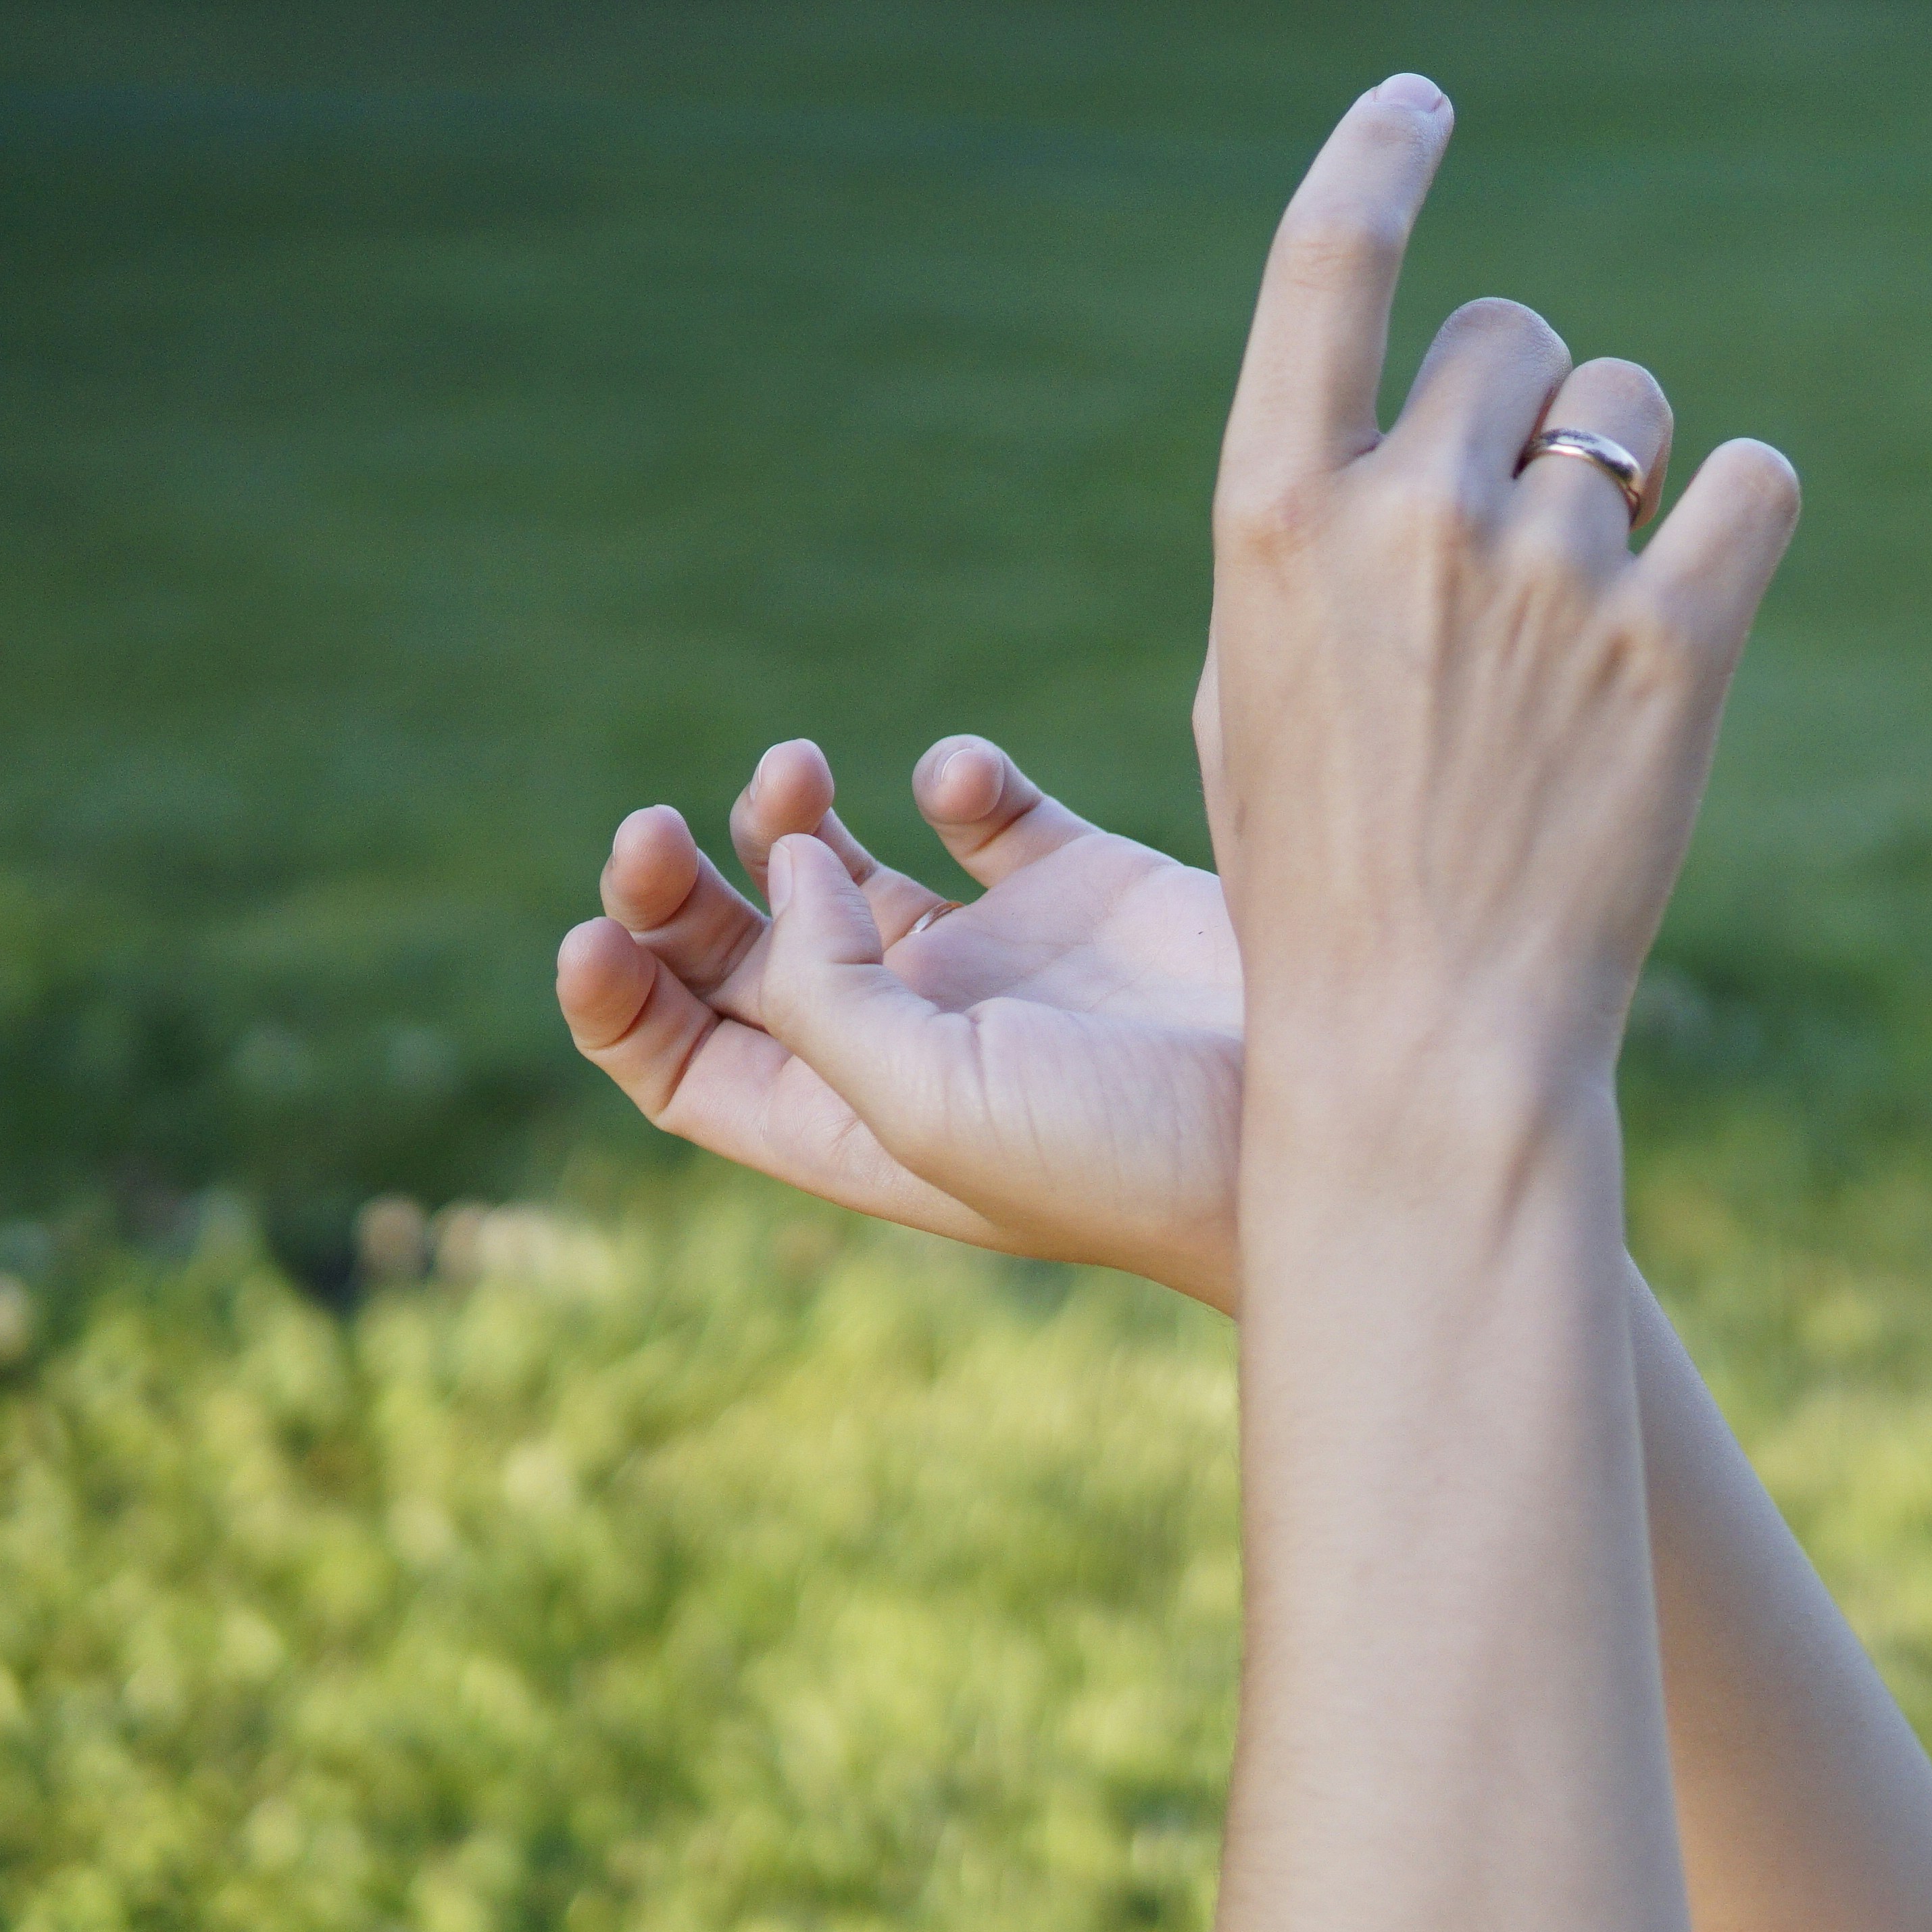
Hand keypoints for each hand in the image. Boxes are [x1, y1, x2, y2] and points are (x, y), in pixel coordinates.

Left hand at [555, 732, 1243, 1307]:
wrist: (1337, 1114)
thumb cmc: (1130, 1157)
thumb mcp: (936, 1113)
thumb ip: (830, 998)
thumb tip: (792, 874)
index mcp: (857, 1124)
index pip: (686, 1065)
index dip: (617, 1001)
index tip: (594, 932)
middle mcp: (916, 1042)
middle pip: (742, 957)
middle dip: (677, 890)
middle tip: (658, 833)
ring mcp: (1003, 963)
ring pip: (844, 872)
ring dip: (788, 817)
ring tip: (794, 777)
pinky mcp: (1091, 889)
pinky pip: (986, 810)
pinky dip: (950, 774)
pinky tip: (952, 778)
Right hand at [1205, 75, 1801, 1109]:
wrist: (1424, 1043)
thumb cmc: (1324, 873)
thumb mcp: (1262, 679)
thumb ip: (1327, 529)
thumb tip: (1437, 421)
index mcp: (1274, 518)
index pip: (1329, 266)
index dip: (1376, 159)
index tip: (1418, 102)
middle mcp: (1408, 515)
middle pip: (1509, 336)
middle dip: (1522, 405)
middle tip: (1514, 542)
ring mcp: (1548, 576)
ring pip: (1631, 408)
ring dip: (1626, 470)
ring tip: (1593, 609)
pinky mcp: (1678, 642)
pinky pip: (1753, 482)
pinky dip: (1738, 518)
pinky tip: (1699, 594)